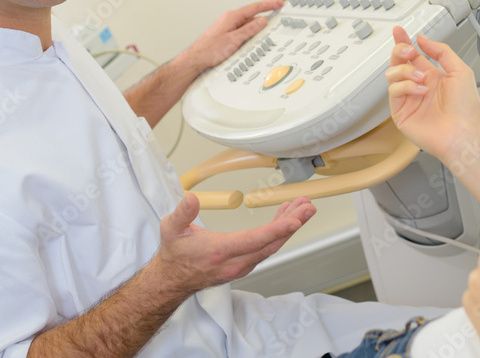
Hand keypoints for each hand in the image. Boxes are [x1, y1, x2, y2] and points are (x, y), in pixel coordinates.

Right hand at [155, 193, 314, 292]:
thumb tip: (191, 198)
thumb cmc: (175, 254)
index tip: (295, 220)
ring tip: (302, 207)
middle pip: (271, 243)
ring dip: (288, 226)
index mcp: (220, 251)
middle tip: (308, 207)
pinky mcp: (245, 264)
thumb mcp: (171, 229)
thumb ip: (182, 213)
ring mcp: (242, 265)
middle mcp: (235, 262)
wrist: (172, 280)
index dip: (277, 229)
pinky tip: (285, 217)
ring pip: (271, 246)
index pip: (254, 240)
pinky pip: (267, 247)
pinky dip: (279, 231)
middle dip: (293, 224)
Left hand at [189, 0, 283, 70]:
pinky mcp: (227, 33)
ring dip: (260, 17)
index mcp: (232, 17)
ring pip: (248, 20)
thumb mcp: (233, 40)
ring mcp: (228, 26)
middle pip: (252, 11)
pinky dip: (253, 25)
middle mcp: (230, 19)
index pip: (254, 8)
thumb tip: (262, 21)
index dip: (269, 4)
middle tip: (278, 3)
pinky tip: (256, 29)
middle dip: (266, 7)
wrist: (196, 58)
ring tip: (271, 15)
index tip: (279, 1)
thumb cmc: (209, 50)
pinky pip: (243, 26)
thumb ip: (249, 30)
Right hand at [385, 26, 479, 161]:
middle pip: (398, 62)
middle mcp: (418, 85)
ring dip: (406, 70)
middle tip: (408, 50)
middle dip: (400, 51)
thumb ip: (441, 52)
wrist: (463, 133)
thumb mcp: (460, 70)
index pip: (412, 55)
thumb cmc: (466, 108)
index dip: (404, 42)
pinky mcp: (400, 112)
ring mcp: (408, 99)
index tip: (399, 31)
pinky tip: (420, 91)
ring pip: (392, 74)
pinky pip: (394, 91)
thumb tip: (423, 40)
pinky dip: (406, 86)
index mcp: (432, 76)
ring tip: (422, 77)